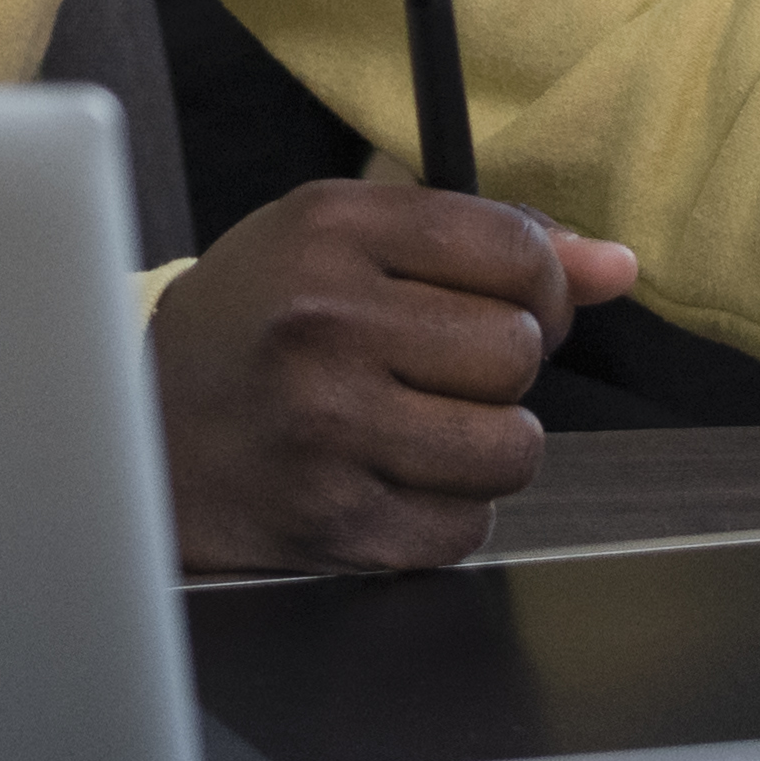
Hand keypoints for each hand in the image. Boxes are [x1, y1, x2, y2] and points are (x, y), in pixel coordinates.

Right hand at [145, 179, 642, 572]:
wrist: (141, 430)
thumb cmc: (257, 322)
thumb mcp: (346, 240)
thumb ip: (488, 239)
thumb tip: (618, 267)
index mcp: (331, 231)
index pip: (514, 249)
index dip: (543, 283)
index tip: (515, 302)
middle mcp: (326, 325)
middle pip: (518, 349)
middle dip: (503, 366)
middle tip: (442, 369)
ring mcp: (326, 431)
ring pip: (510, 447)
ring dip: (487, 446)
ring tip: (425, 427)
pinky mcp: (332, 523)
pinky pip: (467, 529)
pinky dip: (448, 512)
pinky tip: (389, 479)